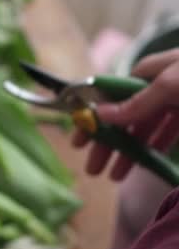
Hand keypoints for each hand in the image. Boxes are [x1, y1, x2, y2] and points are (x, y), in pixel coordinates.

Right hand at [74, 48, 178, 179]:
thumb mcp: (172, 84)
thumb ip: (137, 102)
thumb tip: (101, 114)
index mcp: (151, 71)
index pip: (112, 95)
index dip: (94, 119)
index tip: (79, 142)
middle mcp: (162, 85)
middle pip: (126, 117)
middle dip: (109, 144)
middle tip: (94, 170)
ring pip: (146, 130)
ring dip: (130, 153)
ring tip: (116, 177)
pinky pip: (170, 135)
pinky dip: (157, 150)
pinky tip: (149, 163)